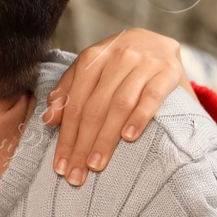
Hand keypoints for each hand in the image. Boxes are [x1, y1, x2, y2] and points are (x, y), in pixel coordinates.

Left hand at [43, 28, 191, 186]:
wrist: (160, 41)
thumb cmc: (118, 63)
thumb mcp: (91, 69)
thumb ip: (68, 90)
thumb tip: (49, 119)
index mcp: (93, 57)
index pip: (75, 103)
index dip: (66, 136)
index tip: (60, 165)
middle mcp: (117, 58)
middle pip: (94, 108)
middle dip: (82, 144)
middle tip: (76, 174)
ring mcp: (144, 63)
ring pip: (119, 105)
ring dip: (106, 138)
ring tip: (96, 164)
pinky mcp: (168, 71)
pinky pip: (151, 97)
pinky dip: (139, 117)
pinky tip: (128, 138)